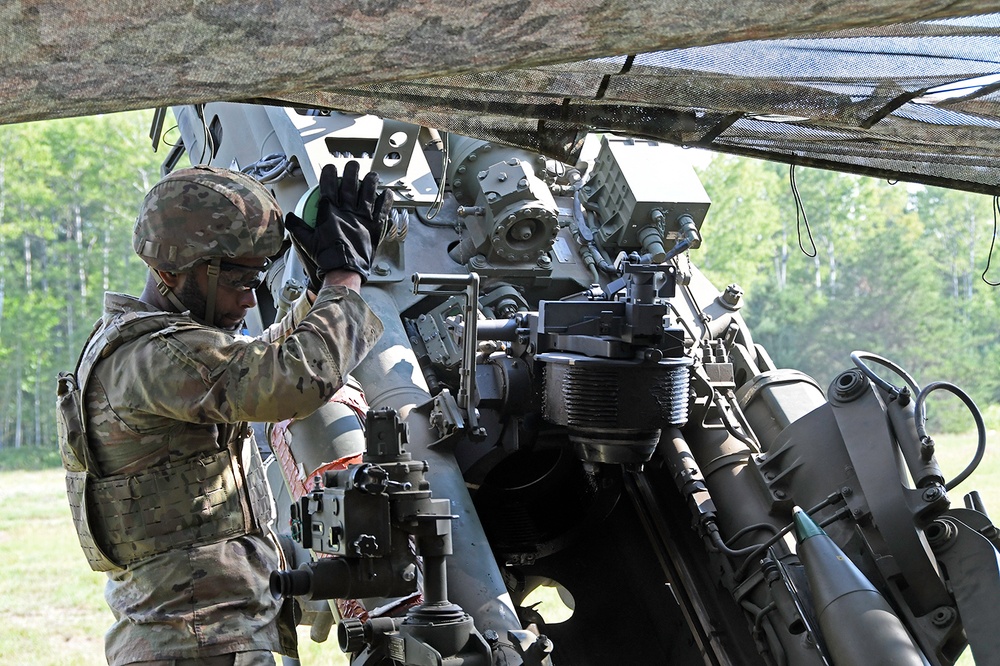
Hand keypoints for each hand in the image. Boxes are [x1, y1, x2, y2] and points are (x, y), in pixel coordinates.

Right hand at [284, 161, 393, 284]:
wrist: (344, 270)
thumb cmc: (327, 257)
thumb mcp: (306, 241)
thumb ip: (297, 227)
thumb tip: (290, 218)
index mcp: (330, 212)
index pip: (328, 186)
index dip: (329, 174)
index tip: (330, 168)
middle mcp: (346, 211)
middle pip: (350, 184)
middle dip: (351, 171)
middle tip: (353, 165)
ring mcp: (362, 218)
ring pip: (368, 193)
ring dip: (371, 182)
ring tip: (372, 175)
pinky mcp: (374, 227)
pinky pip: (382, 210)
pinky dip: (385, 201)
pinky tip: (387, 194)